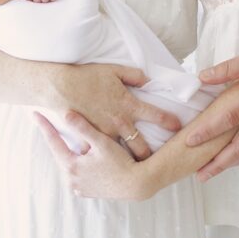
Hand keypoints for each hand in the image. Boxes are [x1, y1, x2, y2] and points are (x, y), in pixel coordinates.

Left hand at [34, 111, 153, 200]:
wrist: (137, 184)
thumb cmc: (121, 162)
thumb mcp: (102, 142)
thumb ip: (83, 128)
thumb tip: (66, 113)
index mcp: (72, 166)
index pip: (54, 142)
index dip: (45, 126)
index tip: (35, 114)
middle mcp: (71, 179)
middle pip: (61, 153)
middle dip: (58, 139)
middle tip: (50, 123)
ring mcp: (79, 187)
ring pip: (69, 163)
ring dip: (69, 151)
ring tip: (66, 138)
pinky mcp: (87, 191)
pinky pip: (77, 173)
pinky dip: (78, 163)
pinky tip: (82, 155)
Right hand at [48, 61, 180, 160]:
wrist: (61, 87)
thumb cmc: (87, 76)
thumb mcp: (113, 70)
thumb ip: (133, 75)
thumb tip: (147, 81)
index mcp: (127, 105)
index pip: (155, 115)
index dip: (169, 121)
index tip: (178, 126)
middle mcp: (119, 122)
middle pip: (141, 146)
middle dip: (151, 154)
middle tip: (158, 158)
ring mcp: (105, 134)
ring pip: (123, 154)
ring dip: (130, 160)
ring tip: (138, 168)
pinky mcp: (90, 141)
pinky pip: (102, 154)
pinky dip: (107, 159)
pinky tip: (112, 165)